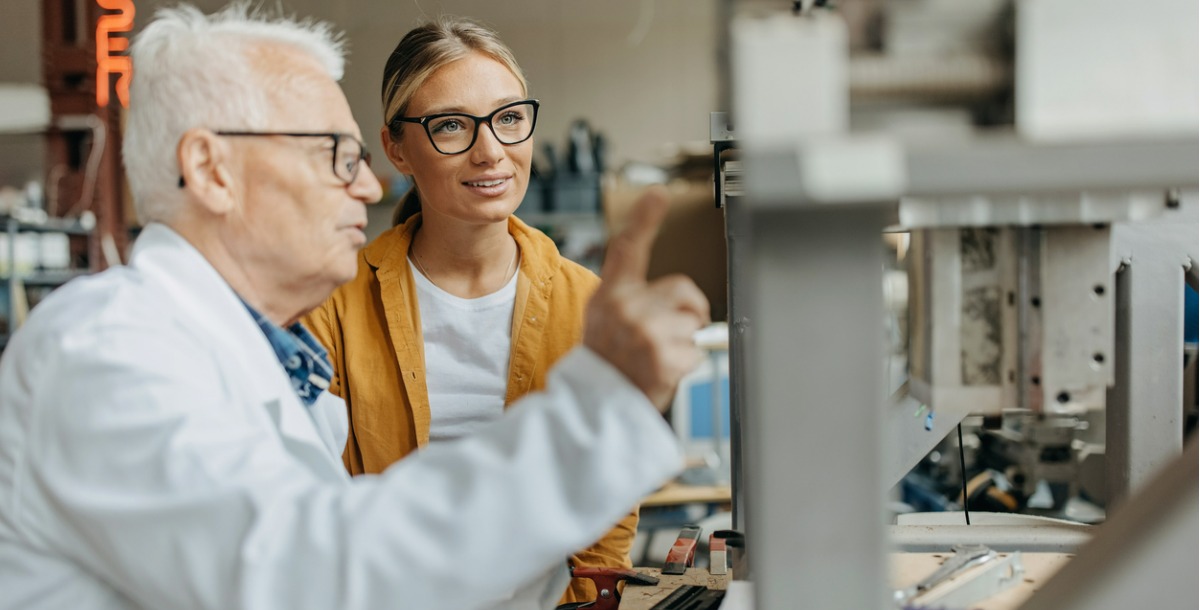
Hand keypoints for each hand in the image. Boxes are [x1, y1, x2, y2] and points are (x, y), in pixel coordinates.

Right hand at [584, 186, 709, 409]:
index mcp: (610, 295)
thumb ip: (631, 297)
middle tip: (670, 333)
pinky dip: (686, 365)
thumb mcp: (602, 319)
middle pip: (683, 289)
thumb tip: (679, 293)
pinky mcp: (663, 356)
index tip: (658, 195)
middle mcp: (625, 308)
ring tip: (658, 357)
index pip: (628, 249)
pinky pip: (696, 352)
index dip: (644, 219)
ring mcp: (645, 331)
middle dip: (689, 310)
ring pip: (693, 322)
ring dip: (685, 341)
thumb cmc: (606, 362)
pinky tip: (662, 373)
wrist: (595, 405)